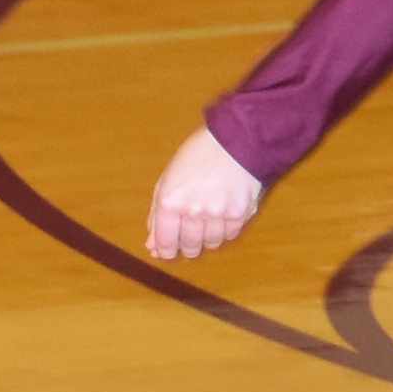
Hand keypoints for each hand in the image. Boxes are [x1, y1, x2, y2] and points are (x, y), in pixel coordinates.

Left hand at [145, 122, 264, 263]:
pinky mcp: (240, 214)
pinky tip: (223, 213)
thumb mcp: (168, 179)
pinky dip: (225, 230)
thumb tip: (152, 246)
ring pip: (210, 244)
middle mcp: (193, 210)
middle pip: (189, 247)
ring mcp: (218, 214)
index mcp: (170, 201)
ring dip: (207, 237)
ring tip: (208, 218)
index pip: (165, 242)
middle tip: (189, 234)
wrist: (236, 140)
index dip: (165, 251)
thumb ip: (157, 214)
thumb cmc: (197, 156)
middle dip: (187, 246)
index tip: (168, 250)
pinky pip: (230, 235)